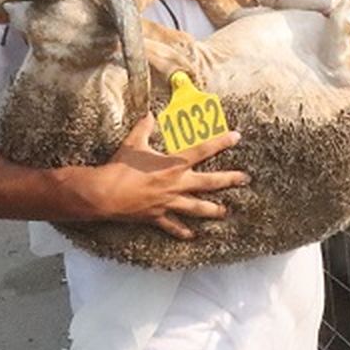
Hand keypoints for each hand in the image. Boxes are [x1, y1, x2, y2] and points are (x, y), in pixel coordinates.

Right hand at [70, 114, 249, 239]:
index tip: (237, 137)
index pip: (203, 150)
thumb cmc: (119, 167)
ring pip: (198, 208)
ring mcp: (169, 203)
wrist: (104, 193)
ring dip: (213, 211)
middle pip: (210, 183)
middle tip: (246, 179)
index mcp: (173, 165)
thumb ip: (144, 128)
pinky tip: (192, 236)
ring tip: (225, 212)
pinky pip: (174, 227)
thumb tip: (149, 113)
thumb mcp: (133, 143)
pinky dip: (183, 232)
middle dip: (230, 180)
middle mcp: (176, 185)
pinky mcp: (157, 216)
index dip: (221, 142)